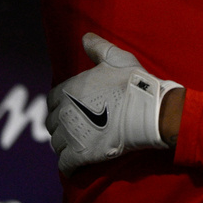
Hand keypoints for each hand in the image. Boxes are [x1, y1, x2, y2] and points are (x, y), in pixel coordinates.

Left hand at [46, 33, 182, 174]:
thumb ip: (98, 47)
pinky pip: (65, 165)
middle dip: (62, 126)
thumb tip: (85, 37)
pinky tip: (77, 165)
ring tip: (80, 145)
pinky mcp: (80, 155)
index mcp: (69, 89)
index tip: (74, 110)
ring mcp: (70, 134)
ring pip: (57, 144)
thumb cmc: (135, 83)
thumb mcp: (117, 58)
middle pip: (51, 124)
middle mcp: (64, 111)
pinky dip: (70, 166)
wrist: (151, 111)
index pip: (51, 101)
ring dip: (66, 146)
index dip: (61, 106)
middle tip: (79, 129)